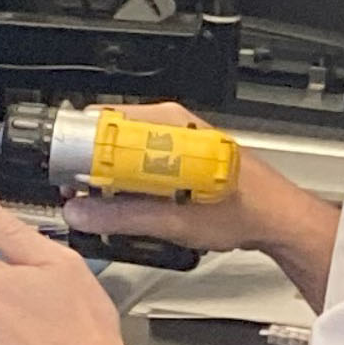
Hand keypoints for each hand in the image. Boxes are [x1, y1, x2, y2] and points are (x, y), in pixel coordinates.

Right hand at [55, 104, 249, 251]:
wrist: (277, 218)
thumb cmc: (243, 210)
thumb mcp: (174, 220)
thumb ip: (121, 217)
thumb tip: (81, 214)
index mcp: (167, 126)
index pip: (102, 124)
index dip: (77, 152)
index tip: (66, 179)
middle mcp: (171, 124)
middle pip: (109, 136)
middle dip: (88, 167)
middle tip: (78, 195)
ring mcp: (176, 137)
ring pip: (123, 149)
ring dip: (107, 176)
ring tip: (101, 204)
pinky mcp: (180, 154)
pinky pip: (140, 159)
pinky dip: (127, 179)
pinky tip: (129, 202)